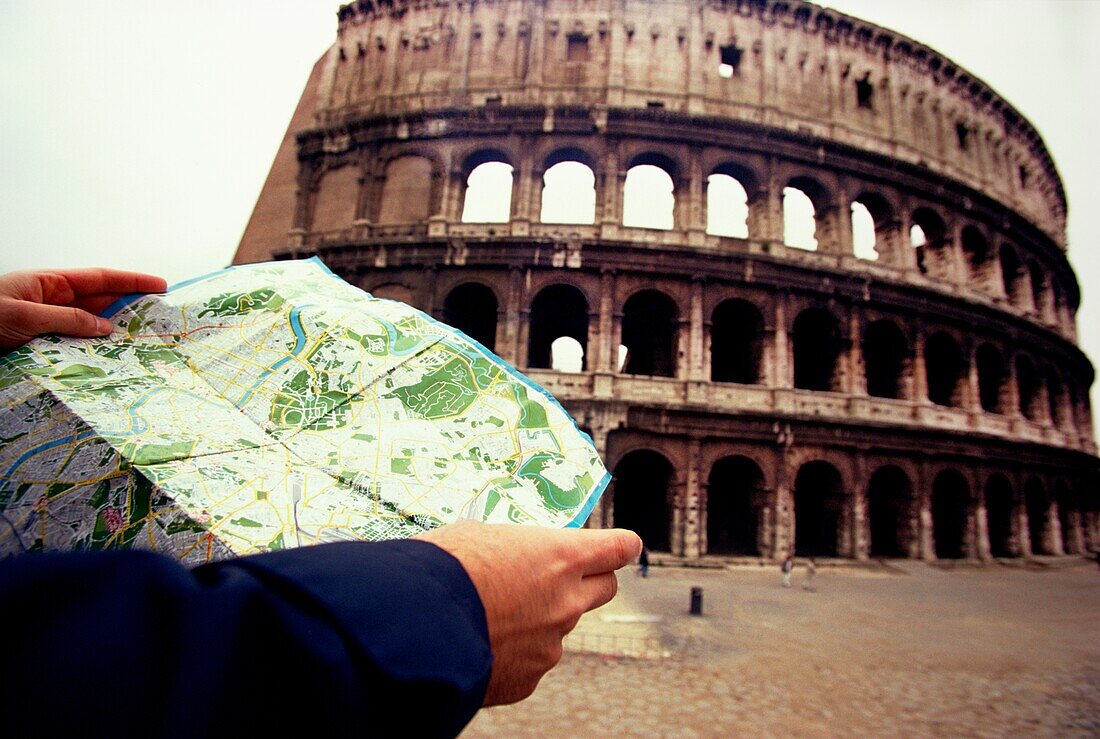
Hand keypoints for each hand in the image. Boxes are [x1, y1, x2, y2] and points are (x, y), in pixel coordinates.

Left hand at [0, 268, 166, 350]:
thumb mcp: (23, 315)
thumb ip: (66, 320)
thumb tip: (105, 328)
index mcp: (49, 283)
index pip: (99, 278)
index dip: (131, 280)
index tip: (160, 284)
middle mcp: (52, 301)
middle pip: (101, 302)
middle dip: (131, 307)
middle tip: (161, 318)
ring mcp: (49, 324)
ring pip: (91, 327)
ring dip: (115, 334)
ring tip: (143, 343)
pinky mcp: (45, 345)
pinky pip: (77, 346)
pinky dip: (95, 352)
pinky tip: (111, 360)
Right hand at [416, 520, 640, 705]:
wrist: (413, 627)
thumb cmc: (443, 569)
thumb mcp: (480, 535)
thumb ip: (514, 547)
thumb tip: (512, 553)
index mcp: (561, 558)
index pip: (617, 548)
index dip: (619, 546)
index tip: (620, 545)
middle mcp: (566, 602)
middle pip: (605, 589)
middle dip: (589, 581)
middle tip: (558, 576)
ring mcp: (550, 645)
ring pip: (560, 627)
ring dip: (540, 618)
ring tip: (493, 611)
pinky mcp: (528, 678)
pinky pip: (531, 660)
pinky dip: (514, 651)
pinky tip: (481, 640)